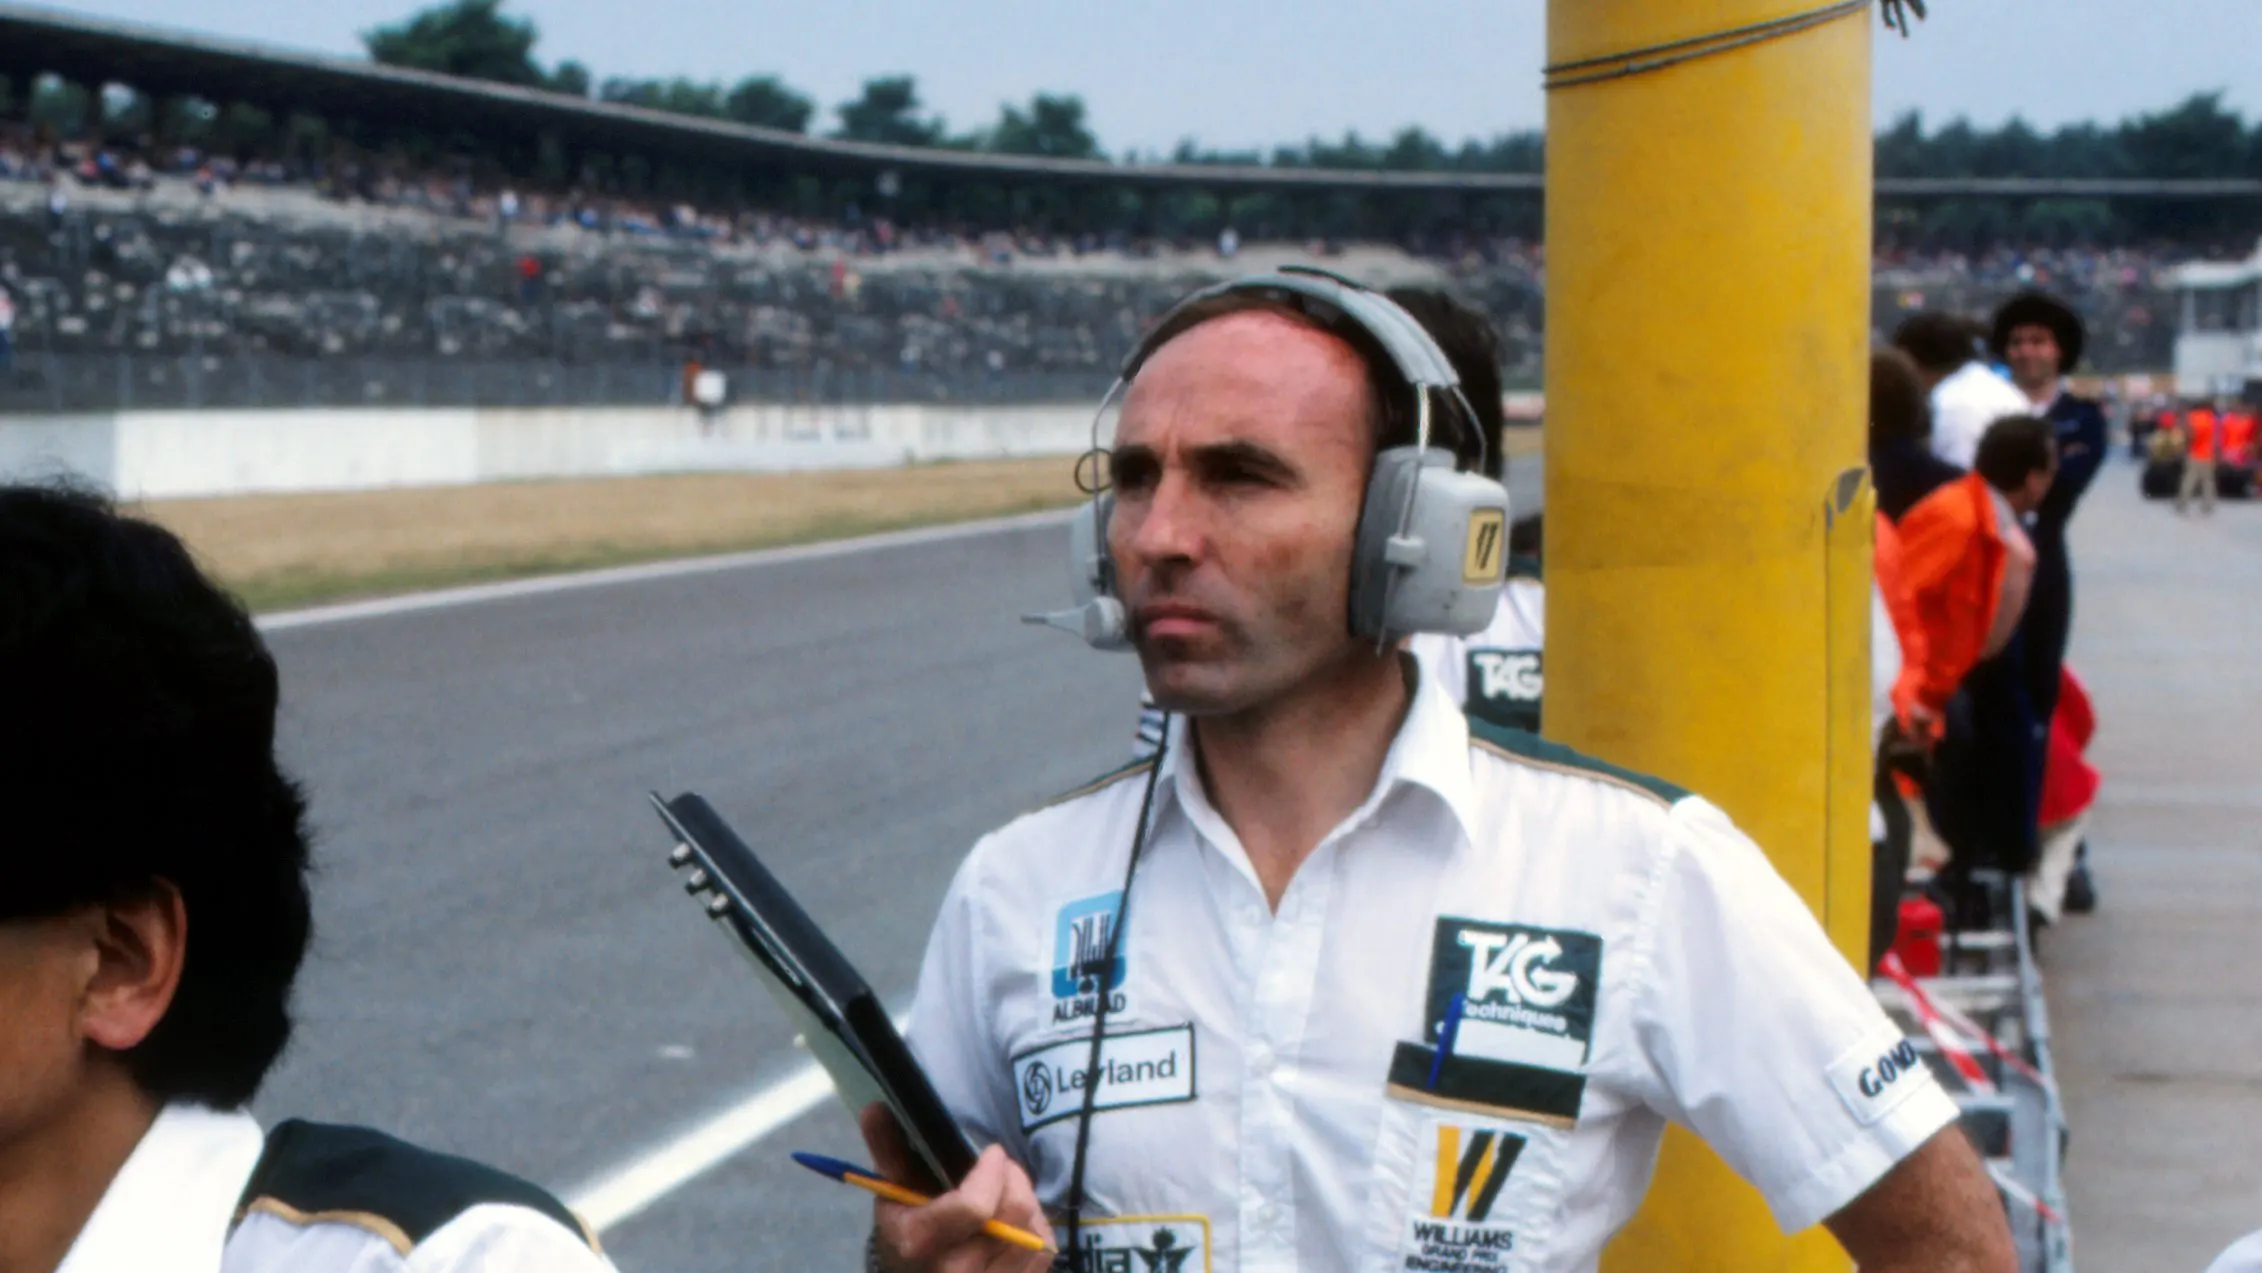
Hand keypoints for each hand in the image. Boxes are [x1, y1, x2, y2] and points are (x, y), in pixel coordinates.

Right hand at [861, 1104, 1054, 1272]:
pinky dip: (1036, 1230)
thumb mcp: (893, 1194)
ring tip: (1008, 1194)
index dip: (992, 1172)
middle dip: (1015, 1180)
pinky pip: (1044, 1252)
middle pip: (1013, 1214)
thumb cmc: (906, 1233)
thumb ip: (889, 1150)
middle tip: (1003, 1169)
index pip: (974, 1205)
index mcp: (921, 1241)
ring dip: (1027, 1203)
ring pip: (1034, 1231)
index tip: (992, 1154)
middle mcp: (957, 1270)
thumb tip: (875, 1107)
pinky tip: (1016, 1223)